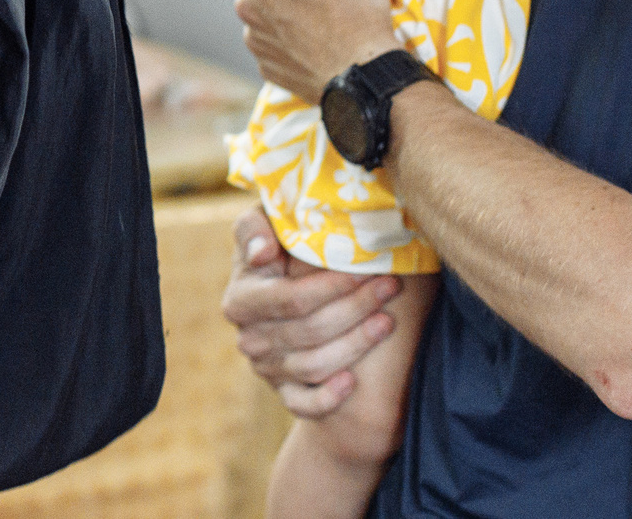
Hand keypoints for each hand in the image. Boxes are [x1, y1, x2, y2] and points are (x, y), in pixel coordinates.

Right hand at [222, 205, 402, 415]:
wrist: (276, 286)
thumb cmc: (276, 247)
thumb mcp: (259, 225)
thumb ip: (255, 229)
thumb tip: (263, 253)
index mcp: (241, 300)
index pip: (292, 299)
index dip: (334, 287)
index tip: (369, 269)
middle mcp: (249, 338)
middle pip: (310, 332)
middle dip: (355, 308)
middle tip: (391, 287)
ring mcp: (265, 367)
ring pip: (313, 366)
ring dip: (355, 345)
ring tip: (387, 321)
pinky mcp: (283, 390)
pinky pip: (302, 405)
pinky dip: (327, 399)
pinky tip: (352, 383)